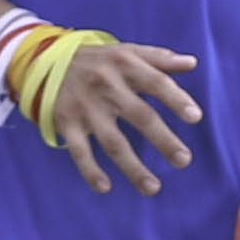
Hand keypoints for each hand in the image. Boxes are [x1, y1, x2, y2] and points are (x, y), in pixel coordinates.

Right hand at [42, 36, 202, 194]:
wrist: (45, 61)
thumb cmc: (97, 60)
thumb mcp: (125, 51)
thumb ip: (159, 58)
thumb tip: (192, 63)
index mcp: (125, 66)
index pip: (156, 83)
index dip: (176, 99)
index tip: (195, 118)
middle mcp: (107, 86)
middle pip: (140, 116)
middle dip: (163, 140)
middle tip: (184, 160)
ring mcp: (86, 108)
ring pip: (113, 142)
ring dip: (133, 167)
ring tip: (153, 188)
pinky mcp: (67, 123)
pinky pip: (79, 151)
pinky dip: (90, 170)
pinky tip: (105, 188)